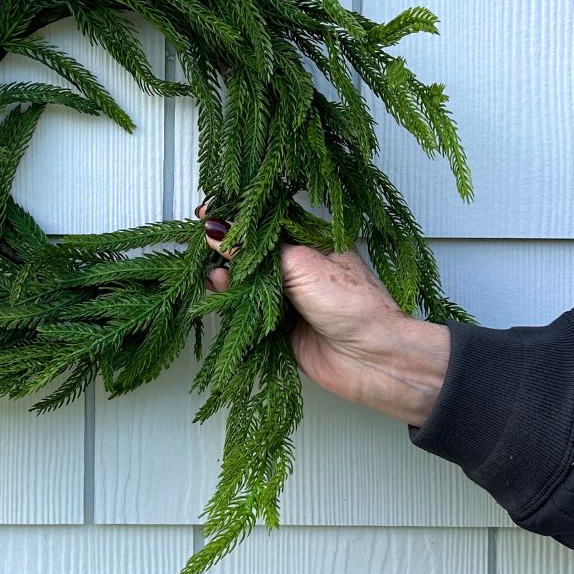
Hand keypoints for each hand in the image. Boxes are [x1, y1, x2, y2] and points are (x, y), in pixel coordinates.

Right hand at [196, 204, 450, 426]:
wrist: (374, 360)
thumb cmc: (352, 305)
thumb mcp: (301, 265)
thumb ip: (256, 251)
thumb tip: (216, 231)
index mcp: (312, 242)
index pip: (267, 223)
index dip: (238, 218)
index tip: (207, 212)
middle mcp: (299, 267)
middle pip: (252, 252)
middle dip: (225, 246)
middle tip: (199, 241)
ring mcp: (288, 296)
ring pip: (246, 280)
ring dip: (225, 275)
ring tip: (210, 271)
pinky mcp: (278, 325)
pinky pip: (246, 309)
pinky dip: (229, 300)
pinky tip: (217, 289)